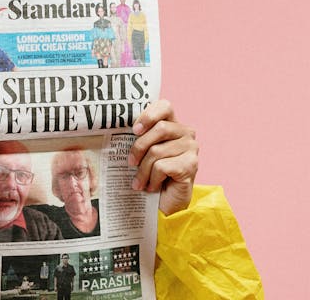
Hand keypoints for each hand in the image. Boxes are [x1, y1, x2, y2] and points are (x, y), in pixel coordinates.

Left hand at [128, 99, 198, 214]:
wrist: (165, 204)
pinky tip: (152, 186)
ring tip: (140, 182)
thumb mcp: (144, 152)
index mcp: (174, 125)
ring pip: (157, 151)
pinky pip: (162, 166)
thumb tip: (118, 127)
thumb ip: (140, 137)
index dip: (148, 114)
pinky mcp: (191, 165)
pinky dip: (152, 179)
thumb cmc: (152, 175)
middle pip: (159, 128)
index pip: (165, 106)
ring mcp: (191, 148)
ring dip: (143, 170)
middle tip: (130, 162)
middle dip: (139, 147)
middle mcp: (186, 133)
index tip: (134, 130)